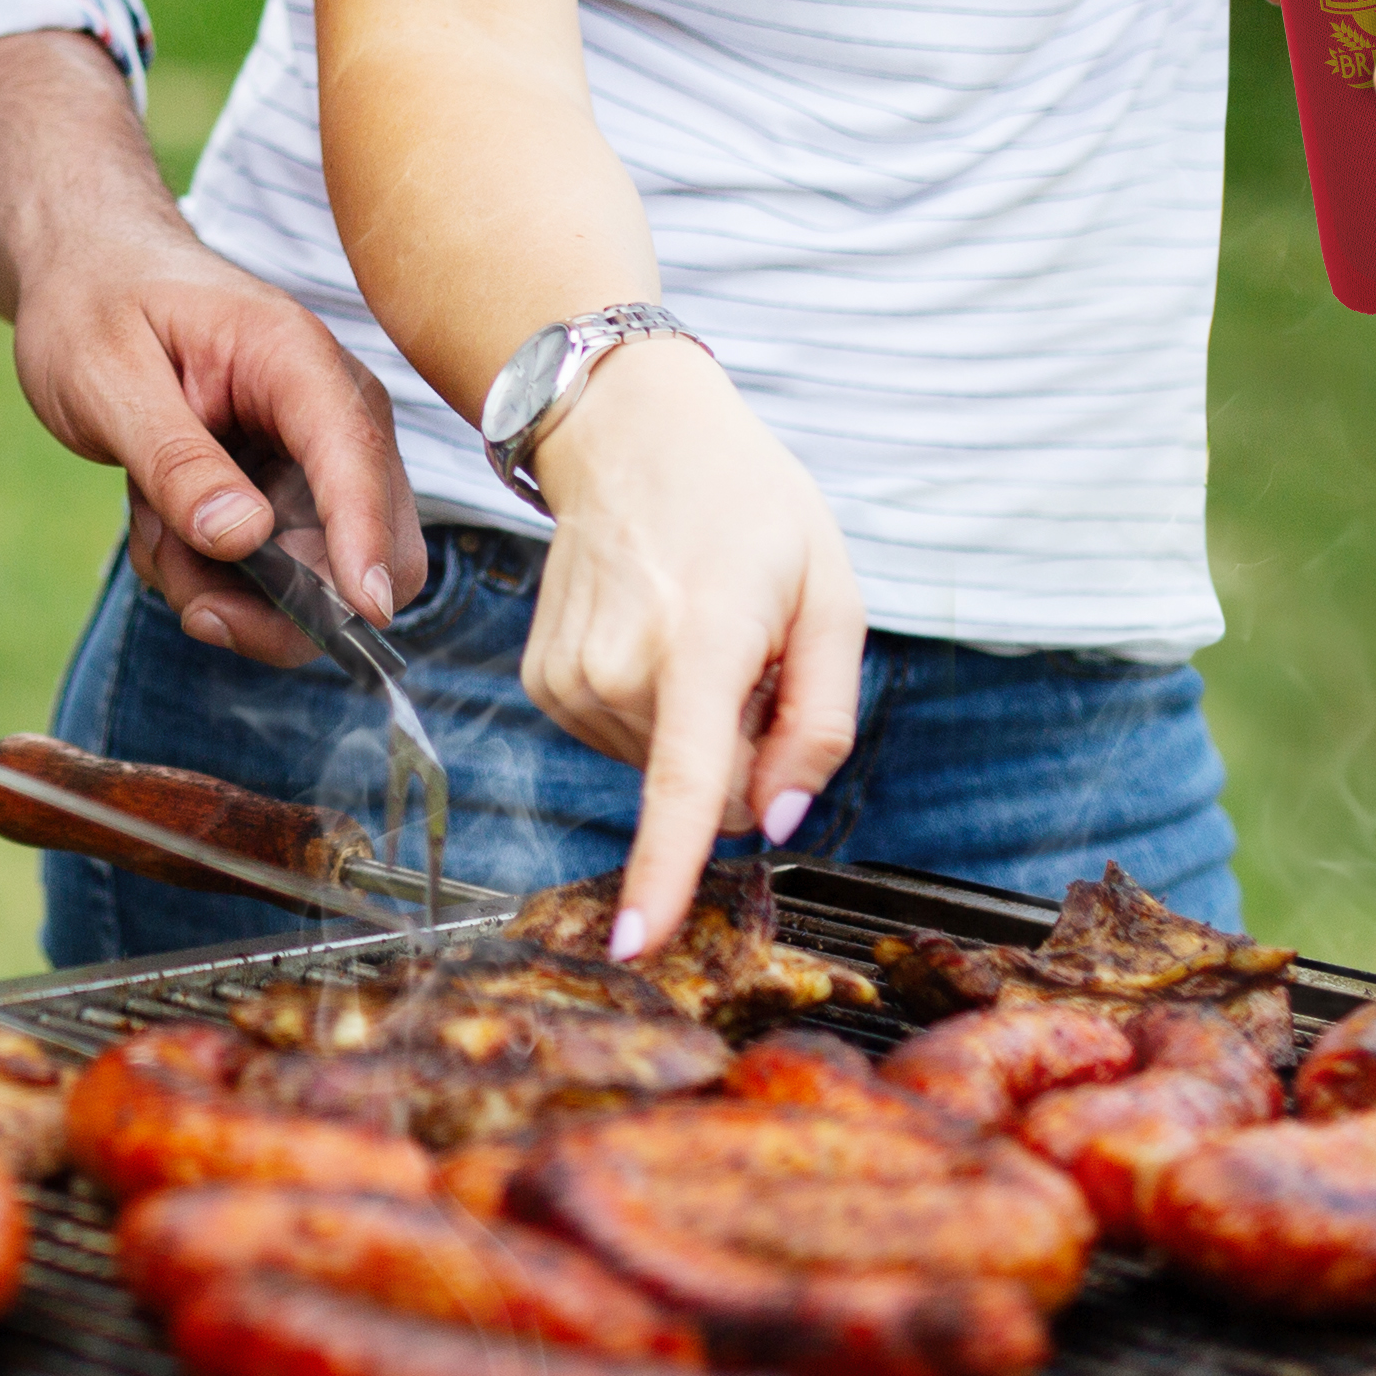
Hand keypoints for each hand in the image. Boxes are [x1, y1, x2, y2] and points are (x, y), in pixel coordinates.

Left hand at [0, 29, 419, 660]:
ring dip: (228, 591)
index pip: (355, 460)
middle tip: (185, 594)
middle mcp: (332, 415)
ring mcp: (317, 461)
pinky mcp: (290, 495)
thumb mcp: (105, 377)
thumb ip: (173, 458)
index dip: (365, 544)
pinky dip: (212, 576)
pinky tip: (160, 520)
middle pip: (369, 546)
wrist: (90, 277)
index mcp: (296, 360)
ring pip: (317, 582)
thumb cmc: (96, 304)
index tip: (363, 617)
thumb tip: (243, 538)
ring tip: (150, 527)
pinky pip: (275, 579)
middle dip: (280, 601)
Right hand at [514, 341, 859, 960]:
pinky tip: (655, 636)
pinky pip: (624, 746)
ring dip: (696, 726)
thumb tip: (777, 822)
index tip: (637, 943)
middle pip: (706, 789)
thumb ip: (821, 722)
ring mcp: (568, 677)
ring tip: (697, 631)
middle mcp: (619, 665)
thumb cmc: (747, 507)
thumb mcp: (830, 596)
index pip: (684, 781)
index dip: (665, 872)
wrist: (629, 433)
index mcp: (701, 640)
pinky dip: (653, 713)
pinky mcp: (545, 683)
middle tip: (748, 656)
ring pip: (663, 771)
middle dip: (745, 749)